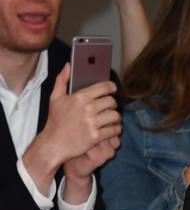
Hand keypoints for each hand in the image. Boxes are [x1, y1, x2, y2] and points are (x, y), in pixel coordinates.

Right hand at [23, 65, 119, 185]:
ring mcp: (92, 123)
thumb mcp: (55, 98)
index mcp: (79, 97)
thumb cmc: (55, 121)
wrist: (53, 144)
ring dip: (115, 117)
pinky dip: (115, 129)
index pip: (104, 87)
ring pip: (116, 115)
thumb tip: (68, 65)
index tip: (112, 89)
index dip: (111, 87)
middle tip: (108, 107)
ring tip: (110, 118)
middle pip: (112, 101)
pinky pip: (115, 129)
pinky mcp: (96, 136)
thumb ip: (62, 80)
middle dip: (112, 104)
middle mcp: (87, 109)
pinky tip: (111, 128)